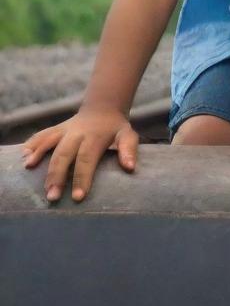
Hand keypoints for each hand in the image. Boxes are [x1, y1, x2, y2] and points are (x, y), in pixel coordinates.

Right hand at [21, 107, 138, 201]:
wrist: (103, 107)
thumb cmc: (115, 128)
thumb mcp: (128, 134)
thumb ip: (129, 149)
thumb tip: (130, 167)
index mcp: (95, 137)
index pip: (87, 159)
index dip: (82, 178)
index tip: (78, 197)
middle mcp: (77, 133)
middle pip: (64, 154)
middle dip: (57, 175)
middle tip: (52, 197)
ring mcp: (64, 130)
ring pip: (49, 143)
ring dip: (39, 157)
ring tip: (29, 172)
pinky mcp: (56, 129)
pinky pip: (41, 135)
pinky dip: (31, 145)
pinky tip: (24, 158)